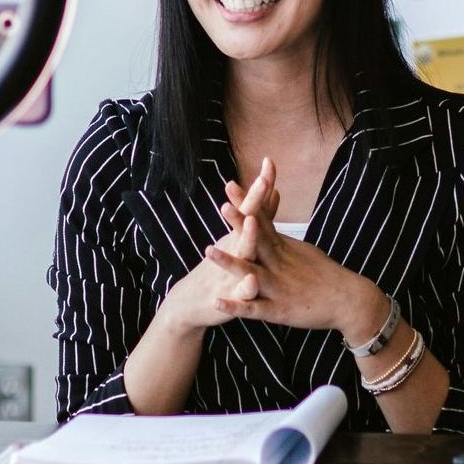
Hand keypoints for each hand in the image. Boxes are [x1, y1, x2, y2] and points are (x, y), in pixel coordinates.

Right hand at [153, 161, 280, 338]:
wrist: (189, 303)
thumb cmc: (220, 269)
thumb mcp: (240, 239)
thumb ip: (261, 216)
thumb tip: (273, 190)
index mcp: (239, 236)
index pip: (252, 206)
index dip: (261, 185)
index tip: (270, 160)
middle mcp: (234, 249)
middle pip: (247, 222)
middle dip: (253, 201)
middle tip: (263, 180)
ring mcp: (231, 272)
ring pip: (242, 254)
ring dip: (246, 238)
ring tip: (252, 223)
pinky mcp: (230, 298)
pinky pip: (240, 294)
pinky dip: (245, 288)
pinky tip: (252, 282)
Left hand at [206, 158, 383, 341]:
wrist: (349, 300)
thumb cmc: (326, 275)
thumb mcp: (302, 250)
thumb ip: (280, 239)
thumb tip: (266, 224)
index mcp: (283, 249)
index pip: (262, 221)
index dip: (246, 203)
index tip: (230, 185)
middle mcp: (278, 264)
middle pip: (256, 240)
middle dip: (238, 222)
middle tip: (223, 205)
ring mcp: (277, 286)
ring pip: (250, 272)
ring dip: (229, 262)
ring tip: (208, 251)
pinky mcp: (278, 310)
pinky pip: (253, 308)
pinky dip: (235, 306)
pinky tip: (217, 302)